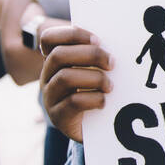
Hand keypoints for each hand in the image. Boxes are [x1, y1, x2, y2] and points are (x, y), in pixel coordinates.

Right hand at [39, 25, 111, 143]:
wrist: (93, 129)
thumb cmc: (95, 91)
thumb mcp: (93, 70)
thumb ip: (96, 55)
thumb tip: (116, 36)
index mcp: (55, 60)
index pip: (49, 39)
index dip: (72, 34)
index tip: (98, 40)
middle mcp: (48, 76)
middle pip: (59, 55)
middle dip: (90, 55)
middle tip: (112, 63)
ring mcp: (50, 97)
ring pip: (65, 78)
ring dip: (94, 78)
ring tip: (110, 86)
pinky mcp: (59, 117)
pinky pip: (73, 102)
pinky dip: (93, 99)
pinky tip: (104, 101)